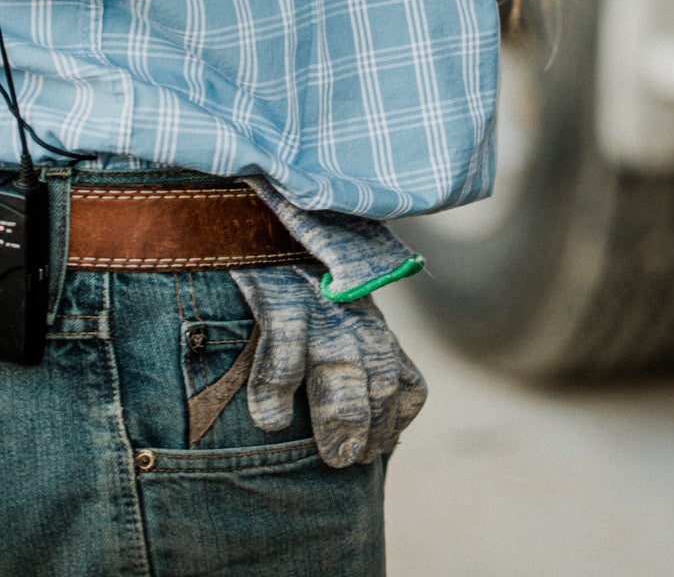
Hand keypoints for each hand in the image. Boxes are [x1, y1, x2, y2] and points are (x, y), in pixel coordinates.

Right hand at [231, 267, 426, 469]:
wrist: (268, 211)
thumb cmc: (299, 264)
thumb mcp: (337, 303)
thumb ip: (349, 346)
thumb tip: (349, 415)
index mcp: (369, 321)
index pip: (405, 379)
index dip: (395, 420)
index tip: (380, 449)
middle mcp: (352, 313)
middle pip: (378, 377)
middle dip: (374, 427)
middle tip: (354, 461)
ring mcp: (317, 303)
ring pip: (342, 368)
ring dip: (343, 418)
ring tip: (336, 458)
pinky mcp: (278, 293)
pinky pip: (284, 348)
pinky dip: (278, 390)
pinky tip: (271, 421)